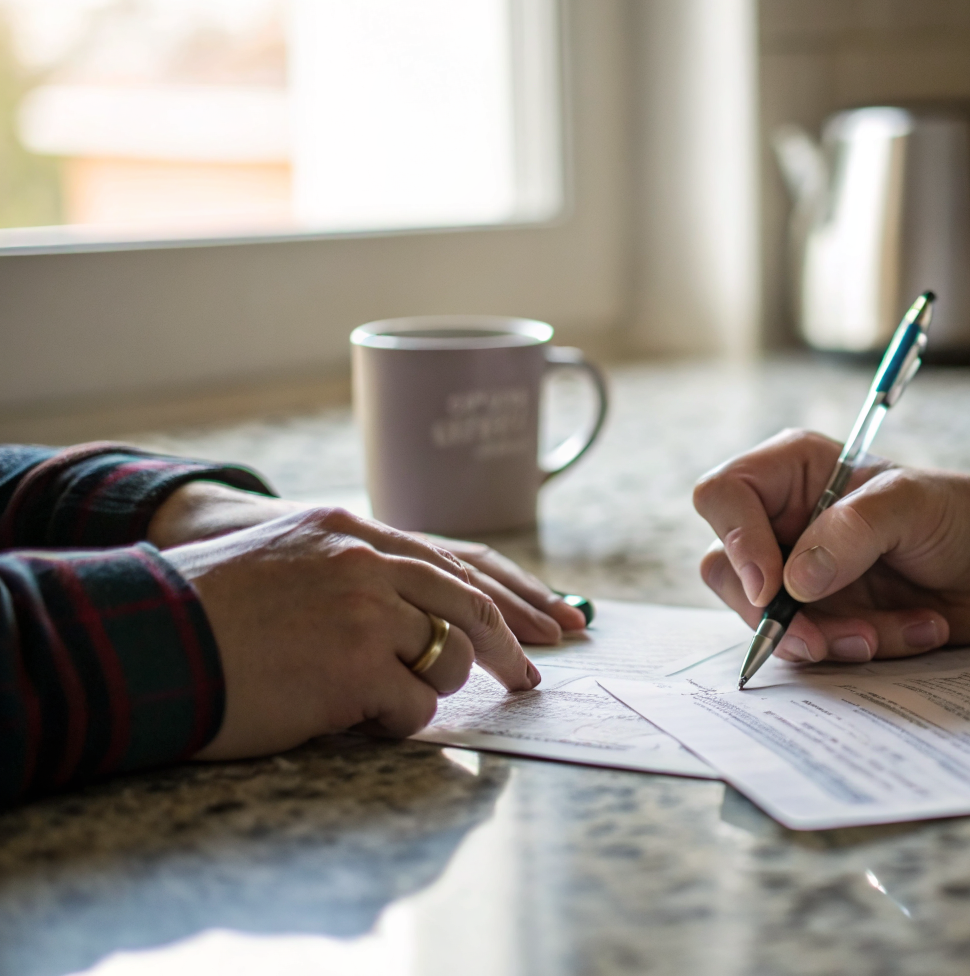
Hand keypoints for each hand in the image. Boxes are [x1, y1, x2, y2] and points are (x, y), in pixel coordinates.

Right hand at [164, 506, 541, 759]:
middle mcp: (366, 563)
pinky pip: (415, 705)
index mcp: (350, 531)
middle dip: (507, 646)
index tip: (538, 622)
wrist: (146, 639)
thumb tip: (407, 617)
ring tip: (381, 701)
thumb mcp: (283, 560)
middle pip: (470, 605)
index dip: (499, 598)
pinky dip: (398, 722)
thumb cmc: (202, 613)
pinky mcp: (356, 669)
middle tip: (527, 678)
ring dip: (427, 689)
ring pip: (447, 658)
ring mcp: (365, 614)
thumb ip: (346, 572)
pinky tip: (360, 721)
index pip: (450, 563)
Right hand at [693, 429, 969, 663]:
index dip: (737, 542)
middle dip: (775, 614)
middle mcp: (785, 521)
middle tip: (822, 640)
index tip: (774, 587)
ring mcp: (800, 574)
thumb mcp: (913, 505)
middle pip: (726, 570)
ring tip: (892, 631)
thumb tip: (793, 582)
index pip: (723, 496)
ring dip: (829, 639)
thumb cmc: (963, 514)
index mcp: (794, 471)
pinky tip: (914, 629)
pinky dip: (861, 649)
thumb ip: (852, 531)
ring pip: (766, 621)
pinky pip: (812, 648)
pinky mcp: (824, 618)